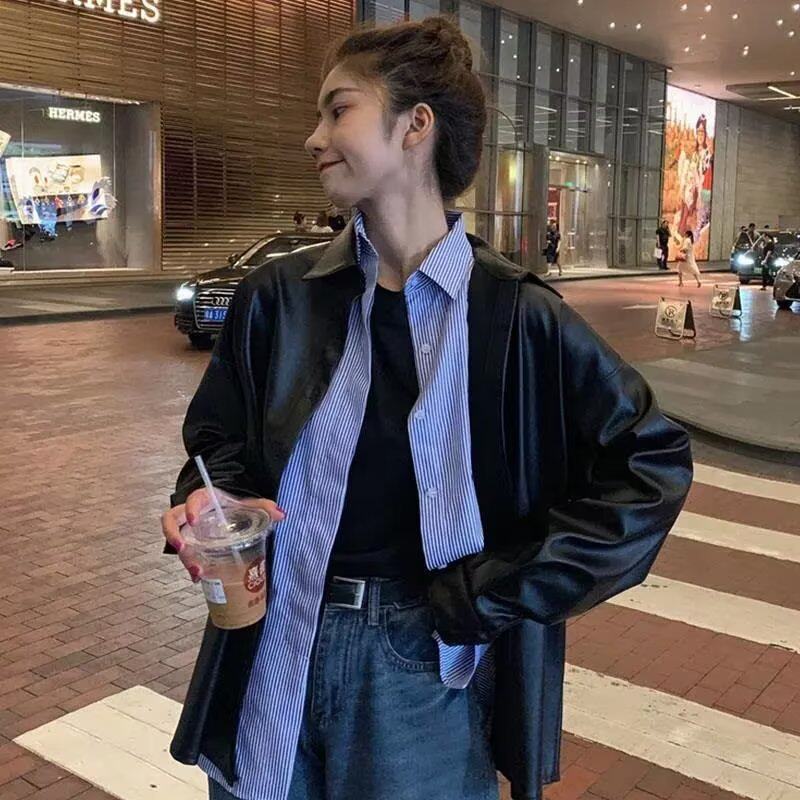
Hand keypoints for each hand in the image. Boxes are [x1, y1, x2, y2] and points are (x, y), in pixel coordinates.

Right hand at [161, 488, 284, 582]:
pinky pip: (185, 554)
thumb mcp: (248, 504)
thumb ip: (263, 507)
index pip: (192, 499)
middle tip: (182, 549)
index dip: (190, 509)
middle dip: (173, 534)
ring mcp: (187, 529)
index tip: (193, 521)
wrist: (226, 508)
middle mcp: (190, 513)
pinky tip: (199, 578)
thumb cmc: (233, 505)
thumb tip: (282, 514)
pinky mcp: (190, 543)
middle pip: (171, 520)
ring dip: (184, 557)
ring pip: (176, 540)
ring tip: (197, 572)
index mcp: (204, 499)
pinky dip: (190, 567)